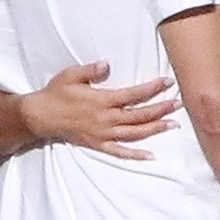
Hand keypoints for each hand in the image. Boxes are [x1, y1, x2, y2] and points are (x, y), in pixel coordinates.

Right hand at [21, 61, 178, 160]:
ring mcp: (103, 133)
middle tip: (179, 104)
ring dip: (155, 129)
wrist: (40, 116)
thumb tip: (108, 65)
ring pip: (134, 133)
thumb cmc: (56, 93)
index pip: (133, 95)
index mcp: (102, 100)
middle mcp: (106, 118)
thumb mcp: (71, 75)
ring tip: (173, 124)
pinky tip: (150, 155)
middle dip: (161, 109)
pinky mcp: (98, 144)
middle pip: (139, 115)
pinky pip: (120, 152)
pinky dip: (136, 155)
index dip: (152, 89)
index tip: (168, 82)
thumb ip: (91, 69)